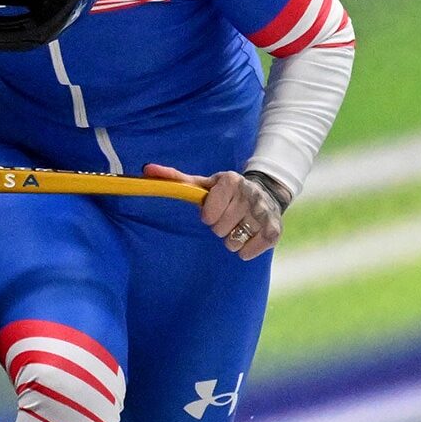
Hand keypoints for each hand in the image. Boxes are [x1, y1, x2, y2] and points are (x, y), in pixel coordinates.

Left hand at [144, 164, 286, 260]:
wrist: (266, 193)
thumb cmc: (224, 191)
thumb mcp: (203, 183)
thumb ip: (175, 179)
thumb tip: (146, 169)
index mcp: (231, 181)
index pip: (209, 213)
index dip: (208, 214)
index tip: (212, 210)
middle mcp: (250, 194)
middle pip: (220, 229)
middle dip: (219, 227)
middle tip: (226, 217)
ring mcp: (264, 213)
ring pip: (233, 242)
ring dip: (231, 239)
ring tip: (236, 226)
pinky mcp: (275, 230)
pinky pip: (249, 251)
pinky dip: (245, 251)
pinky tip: (247, 237)